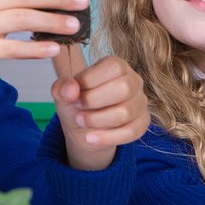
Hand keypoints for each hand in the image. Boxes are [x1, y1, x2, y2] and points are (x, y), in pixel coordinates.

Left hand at [51, 54, 149, 170]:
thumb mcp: (63, 94)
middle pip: (124, 88)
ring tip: (81, 121)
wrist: (84, 129)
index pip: (113, 67)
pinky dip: (107, 138)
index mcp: (116, 66)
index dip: (89, 80)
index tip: (74, 92)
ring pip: (126, 112)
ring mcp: (140, 102)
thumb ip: (62, 87)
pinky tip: (90, 138)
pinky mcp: (142, 123)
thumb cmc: (77, 104)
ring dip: (98, 120)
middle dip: (94, 100)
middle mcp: (133, 81)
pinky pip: (132, 132)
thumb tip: (70, 89)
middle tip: (78, 107)